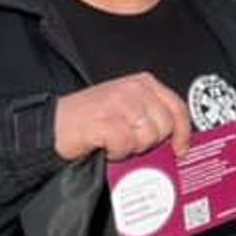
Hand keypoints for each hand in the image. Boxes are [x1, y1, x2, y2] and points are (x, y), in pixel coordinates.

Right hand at [53, 72, 191, 161]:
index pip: (177, 107)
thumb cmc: (89, 118)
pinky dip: (116, 152)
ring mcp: (120, 103)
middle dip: (150, 142)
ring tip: (115, 141)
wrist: (53, 125)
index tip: (180, 149)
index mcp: (143, 83)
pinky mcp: (106, 121)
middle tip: (129, 141)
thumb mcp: (126, 106)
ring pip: (148, 137)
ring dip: (131, 147)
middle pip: (165, 126)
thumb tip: (176, 139)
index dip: (183, 132)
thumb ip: (151, 114)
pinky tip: (105, 145)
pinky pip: (126, 145)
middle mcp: (134, 89)